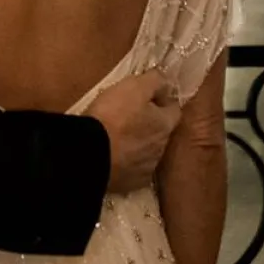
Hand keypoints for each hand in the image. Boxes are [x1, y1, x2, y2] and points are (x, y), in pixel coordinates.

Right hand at [85, 72, 180, 193]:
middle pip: (161, 131)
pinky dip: (127, 162)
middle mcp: (161, 148)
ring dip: (139, 144)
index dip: (163, 100)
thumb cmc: (113, 116)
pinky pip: (133, 169)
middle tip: (131, 115)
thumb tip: (166, 79)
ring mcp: (146, 168)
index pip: (174, 109)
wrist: (89, 155)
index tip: (149, 95)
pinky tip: (114, 156)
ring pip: (147, 151)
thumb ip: (155, 80)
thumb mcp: (134, 87)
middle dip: (151, 123)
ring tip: (119, 137)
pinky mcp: (130, 183)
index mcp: (165, 124)